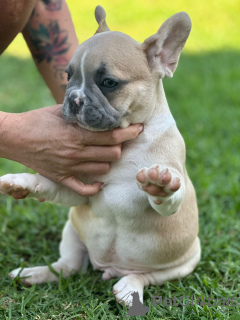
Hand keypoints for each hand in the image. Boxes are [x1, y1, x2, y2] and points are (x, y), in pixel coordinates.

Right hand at [0, 105, 142, 195]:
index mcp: (77, 134)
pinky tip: (99, 180)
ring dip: (108, 162)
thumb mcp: (60, 111)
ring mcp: (69, 167)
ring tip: (107, 154)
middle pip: (113, 154)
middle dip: (120, 146)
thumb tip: (99, 107)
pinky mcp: (61, 178)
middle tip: (120, 140)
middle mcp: (76, 153)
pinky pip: (84, 189)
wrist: (14, 137)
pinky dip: (95, 186)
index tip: (138, 128)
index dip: (129, 132)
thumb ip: (81, 112)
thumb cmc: (36, 121)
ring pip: (103, 169)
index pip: (112, 136)